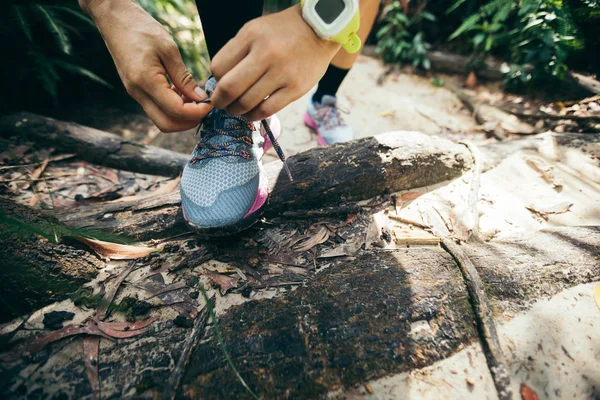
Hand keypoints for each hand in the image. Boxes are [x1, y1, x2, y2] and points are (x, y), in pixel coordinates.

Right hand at [81, 0, 212, 131]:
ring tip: (195, 99)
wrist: (115, 21)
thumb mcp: (169, 49)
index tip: (211, 103)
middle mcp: (138, 93)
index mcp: (146, 81)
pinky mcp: (137, 91)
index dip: (197, 112)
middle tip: (205, 108)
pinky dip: (172, 108)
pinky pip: (156, 108)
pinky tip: (182, 93)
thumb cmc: (142, 29)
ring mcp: (135, 94)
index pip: (176, 110)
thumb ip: (184, 77)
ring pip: (161, 119)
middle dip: (189, 122)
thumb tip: (200, 98)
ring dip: (181, 116)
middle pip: (166, 124)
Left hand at [210, 4, 340, 120]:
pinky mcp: (296, 89)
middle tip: (220, 104)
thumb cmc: (281, 33)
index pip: (219, 67)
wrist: (319, 31)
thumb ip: (236, 52)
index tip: (218, 86)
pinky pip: (267, 110)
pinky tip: (252, 112)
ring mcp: (282, 73)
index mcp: (251, 36)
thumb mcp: (254, 30)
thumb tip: (216, 81)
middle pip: (230, 88)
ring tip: (236, 109)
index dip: (215, 81)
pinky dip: (254, 115)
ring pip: (247, 102)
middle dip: (220, 101)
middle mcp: (266, 53)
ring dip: (236, 110)